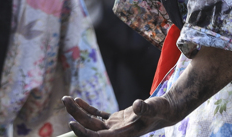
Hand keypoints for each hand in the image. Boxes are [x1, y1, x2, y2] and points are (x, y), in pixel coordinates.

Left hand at [64, 96, 178, 136]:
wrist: (166, 111)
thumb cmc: (161, 110)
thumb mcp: (155, 107)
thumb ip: (146, 108)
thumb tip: (137, 105)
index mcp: (123, 134)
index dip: (84, 132)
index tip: (72, 123)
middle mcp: (116, 132)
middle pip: (91, 127)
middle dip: (76, 115)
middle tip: (64, 99)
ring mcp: (115, 127)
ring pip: (92, 121)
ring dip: (79, 111)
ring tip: (67, 98)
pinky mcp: (116, 120)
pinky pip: (98, 116)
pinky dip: (88, 109)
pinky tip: (79, 100)